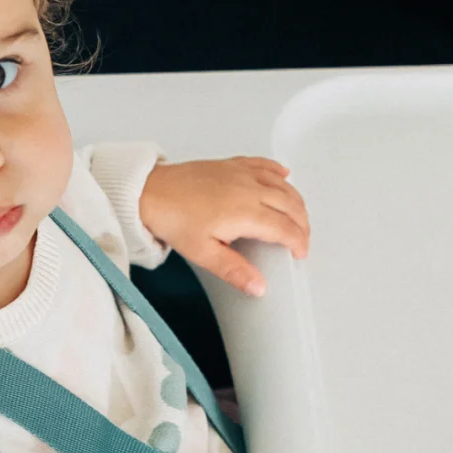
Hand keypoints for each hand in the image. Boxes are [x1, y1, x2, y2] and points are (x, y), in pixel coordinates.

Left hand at [138, 157, 310, 296]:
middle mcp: (250, 189)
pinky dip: (278, 172)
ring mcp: (242, 173)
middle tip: (302, 239)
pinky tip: (284, 175)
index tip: (300, 253)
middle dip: (302, 224)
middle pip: (290, 205)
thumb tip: (258, 287)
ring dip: (296, 200)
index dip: (298, 242)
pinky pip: (264, 165)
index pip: (285, 228)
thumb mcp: (203, 253)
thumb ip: (234, 271)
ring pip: (282, 185)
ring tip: (299, 215)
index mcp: (246, 212)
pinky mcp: (232, 164)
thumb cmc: (173, 218)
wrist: (150, 191)